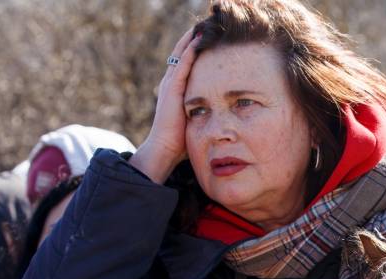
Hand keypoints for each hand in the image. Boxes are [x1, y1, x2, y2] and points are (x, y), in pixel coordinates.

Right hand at [130, 29, 200, 182]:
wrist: (165, 149)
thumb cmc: (181, 140)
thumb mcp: (195, 118)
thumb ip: (203, 109)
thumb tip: (220, 110)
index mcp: (176, 88)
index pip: (186, 61)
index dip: (195, 47)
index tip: (208, 35)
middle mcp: (171, 82)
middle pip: (182, 52)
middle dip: (193, 36)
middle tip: (206, 22)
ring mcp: (170, 84)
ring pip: (181, 53)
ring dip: (192, 38)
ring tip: (203, 23)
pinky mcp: (173, 89)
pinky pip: (182, 65)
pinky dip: (190, 51)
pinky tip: (198, 39)